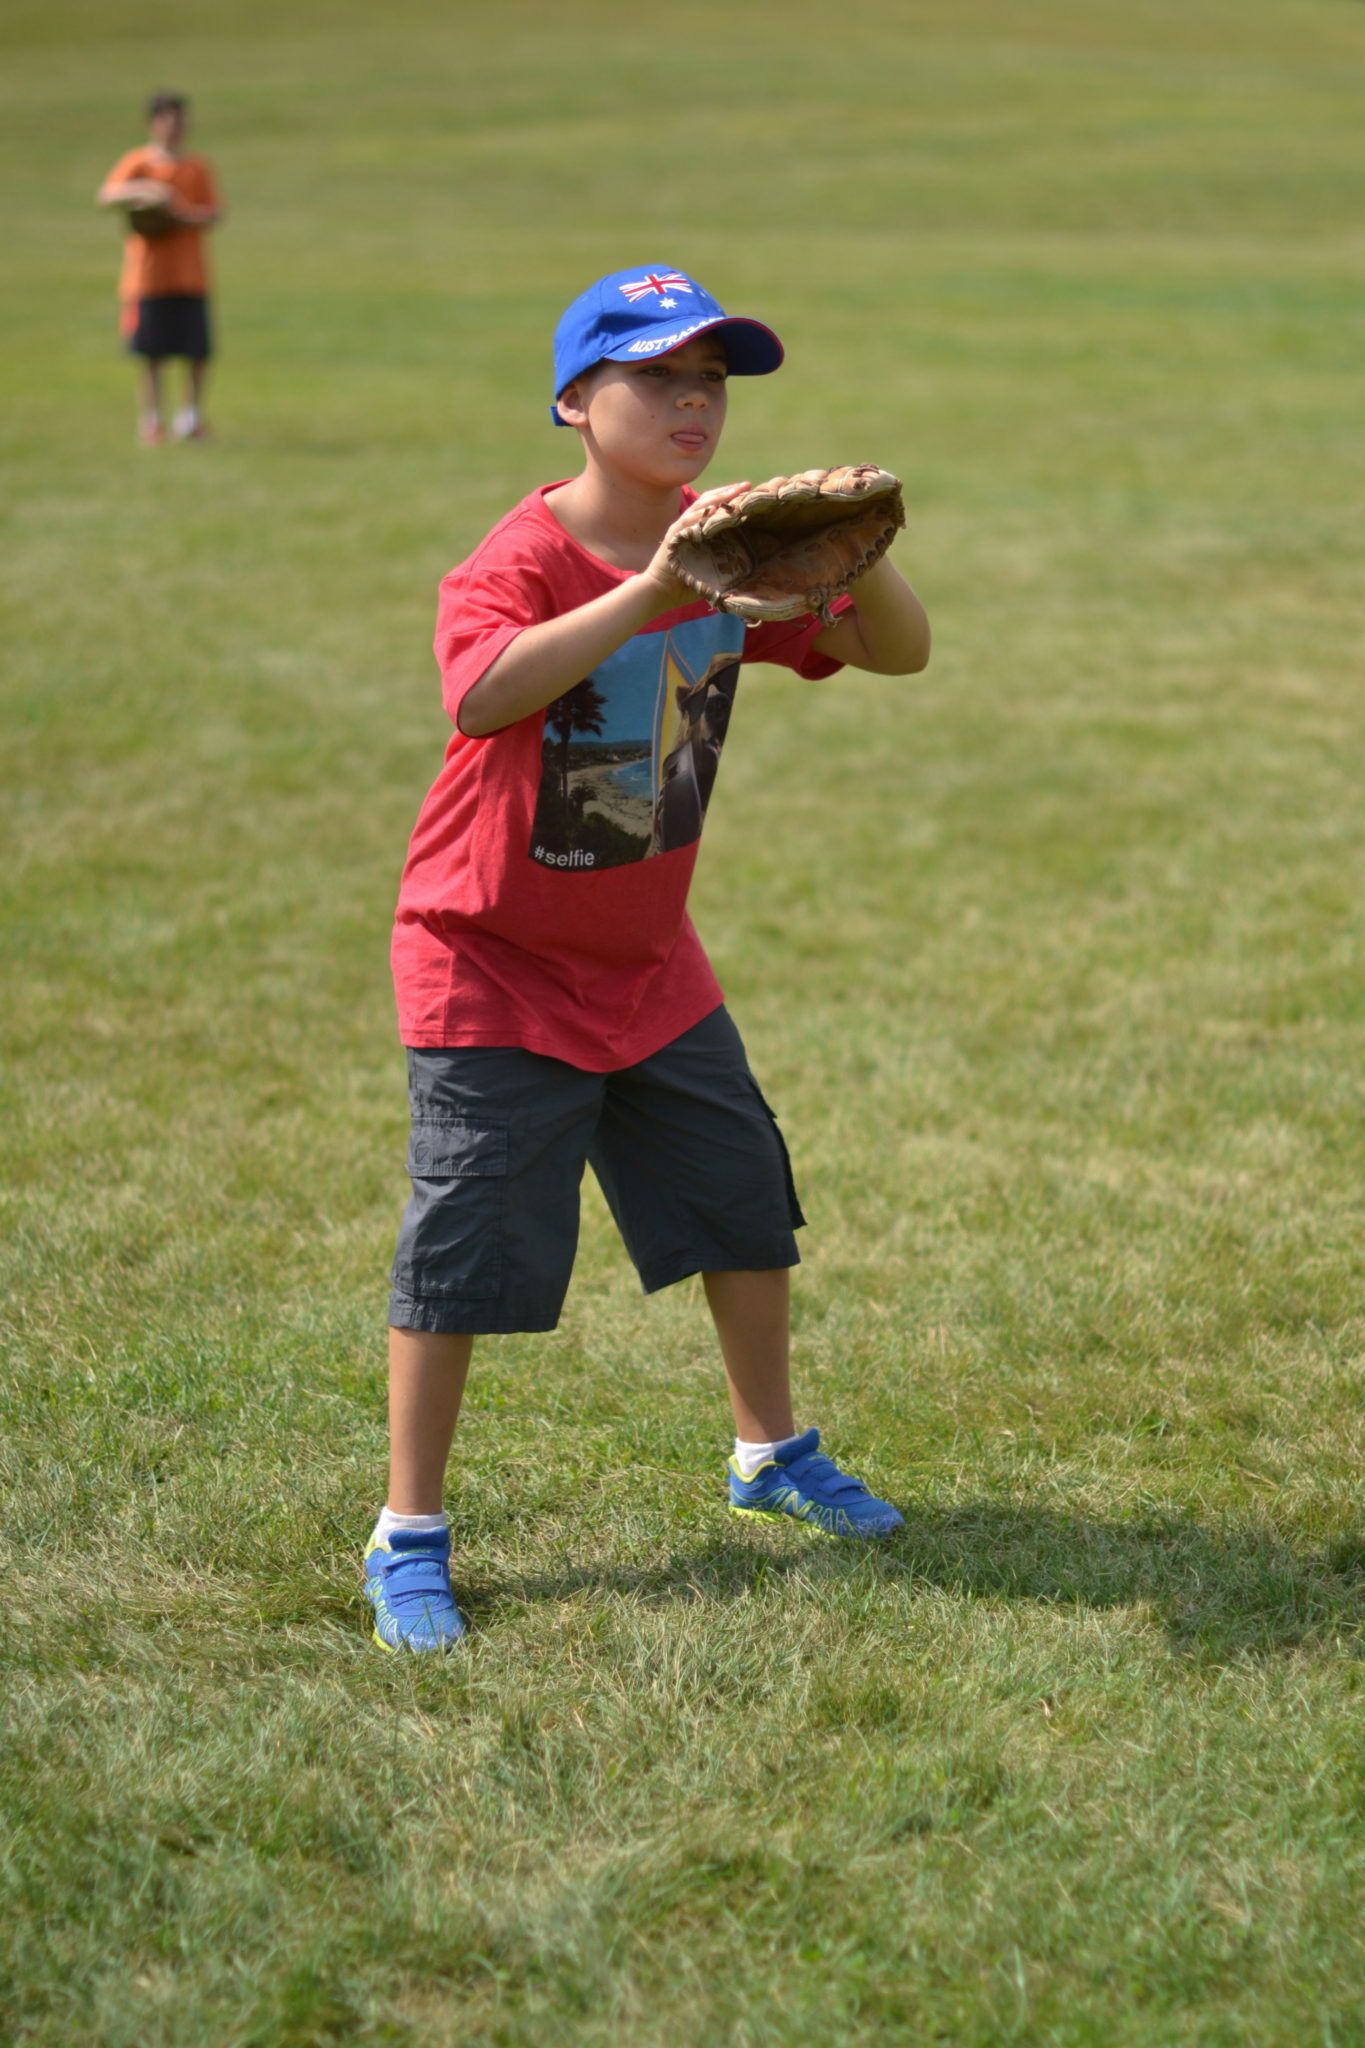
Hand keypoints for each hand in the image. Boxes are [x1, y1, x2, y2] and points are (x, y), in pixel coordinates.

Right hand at [641, 481, 752, 611]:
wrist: (660, 592)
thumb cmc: (686, 583)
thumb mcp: (710, 568)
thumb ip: (724, 560)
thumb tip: (750, 563)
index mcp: (699, 528)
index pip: (716, 506)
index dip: (731, 498)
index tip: (750, 493)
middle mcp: (690, 524)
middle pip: (710, 501)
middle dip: (729, 491)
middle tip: (747, 485)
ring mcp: (681, 528)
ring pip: (701, 506)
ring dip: (718, 497)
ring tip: (734, 491)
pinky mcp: (674, 536)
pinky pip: (688, 521)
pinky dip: (700, 514)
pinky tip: (714, 509)